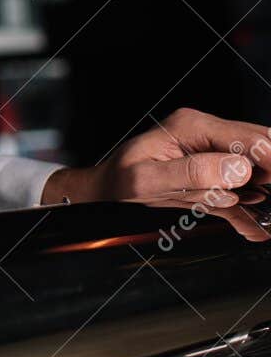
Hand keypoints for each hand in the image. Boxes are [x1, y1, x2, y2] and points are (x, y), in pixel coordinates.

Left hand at [40, 107, 270, 241]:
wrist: (102, 193)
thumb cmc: (116, 182)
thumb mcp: (146, 180)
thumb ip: (192, 174)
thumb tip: (239, 170)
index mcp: (192, 127)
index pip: (250, 140)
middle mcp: (206, 136)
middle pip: (261, 150)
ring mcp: (211, 156)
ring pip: (257, 172)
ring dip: (263, 196)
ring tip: (265, 220)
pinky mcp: (211, 178)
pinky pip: (241, 193)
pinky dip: (249, 213)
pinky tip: (256, 229)